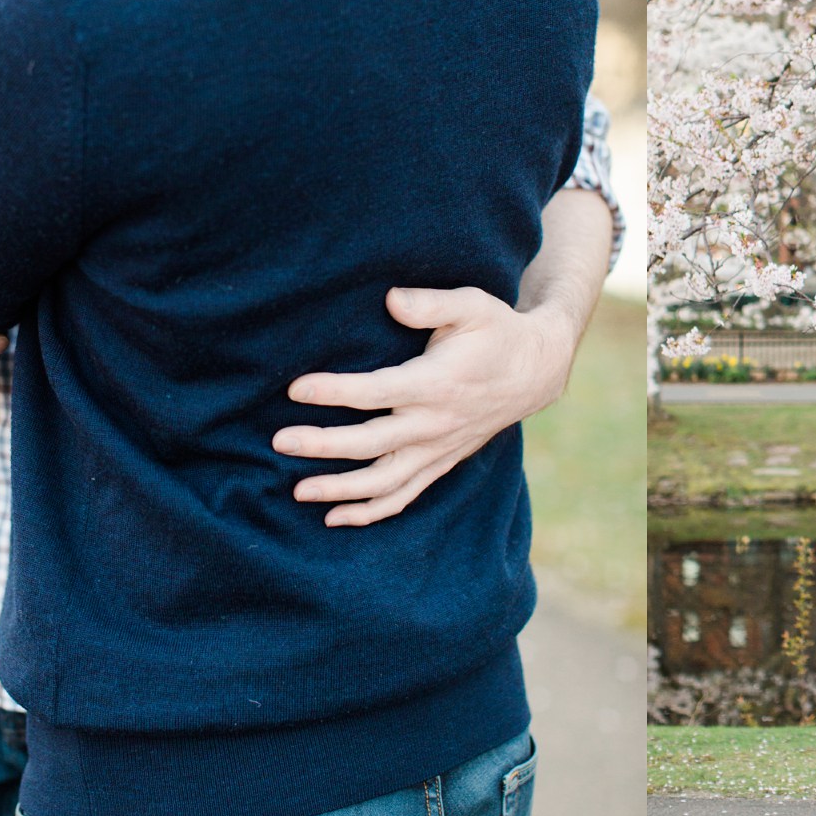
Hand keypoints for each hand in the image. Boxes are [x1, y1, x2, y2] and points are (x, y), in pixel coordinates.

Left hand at [275, 286, 575, 527]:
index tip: (296, 388)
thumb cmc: (496, 331)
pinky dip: (371, 511)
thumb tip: (390, 299)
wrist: (536, 370)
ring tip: (298, 491)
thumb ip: (430, 303)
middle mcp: (435, 424)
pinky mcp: (441, 462)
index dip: (334, 392)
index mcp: (437, 384)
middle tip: (279, 442)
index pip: (376, 392)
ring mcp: (438, 449)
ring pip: (384, 482)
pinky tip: (335, 516)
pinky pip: (404, 496)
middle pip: (371, 444)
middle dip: (323, 445)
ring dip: (340, 490)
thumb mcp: (472, 305)